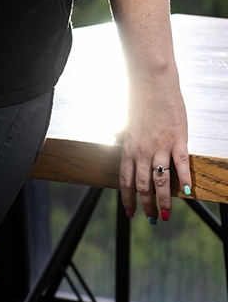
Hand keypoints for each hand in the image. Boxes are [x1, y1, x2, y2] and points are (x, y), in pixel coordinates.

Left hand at [119, 80, 191, 222]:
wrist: (152, 83)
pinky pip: (181, 165)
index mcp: (128, 148)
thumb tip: (115, 136)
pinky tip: (187, 193)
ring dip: (163, 200)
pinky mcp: (177, 140)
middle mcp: (142, 151)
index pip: (126, 180)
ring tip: (166, 214)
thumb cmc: (139, 100)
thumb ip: (123, 133)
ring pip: (161, 181)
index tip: (131, 212)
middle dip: (147, 205)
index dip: (128, 199)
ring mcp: (160, 146)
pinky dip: (183, 180)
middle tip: (153, 218)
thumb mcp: (126, 120)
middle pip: (143, 185)